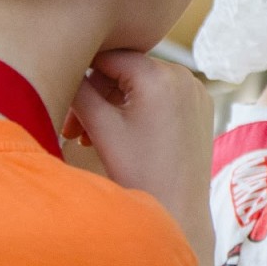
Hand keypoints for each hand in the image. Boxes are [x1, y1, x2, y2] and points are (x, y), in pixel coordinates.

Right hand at [67, 51, 213, 229]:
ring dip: (115, 104)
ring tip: (93, 137)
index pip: (107, 56)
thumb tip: (66, 64)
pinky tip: (122, 136)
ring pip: (142, 84)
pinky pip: (162, 95)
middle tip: (74, 130)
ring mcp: (196, 91)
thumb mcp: (101, 126)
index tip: (66, 104)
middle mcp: (183, 75)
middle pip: (125, 70)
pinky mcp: (201, 107)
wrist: (180, 210)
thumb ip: (78, 88)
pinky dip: (139, 108)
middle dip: (97, 96)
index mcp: (159, 75)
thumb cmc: (139, 172)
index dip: (81, 76)